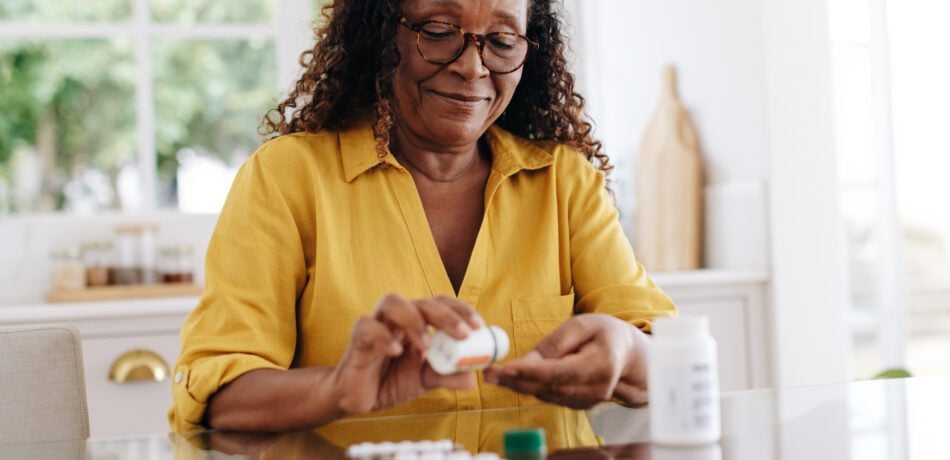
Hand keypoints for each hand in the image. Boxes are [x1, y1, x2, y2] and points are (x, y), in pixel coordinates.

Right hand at [330, 294, 484, 414]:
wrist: (358, 398)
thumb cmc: (390, 381)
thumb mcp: (424, 381)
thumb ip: (446, 376)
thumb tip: (471, 378)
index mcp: (416, 323)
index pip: (440, 303)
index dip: (460, 310)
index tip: (478, 326)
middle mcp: (397, 319)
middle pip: (421, 301)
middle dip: (445, 315)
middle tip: (463, 334)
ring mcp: (377, 325)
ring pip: (393, 302)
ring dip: (414, 320)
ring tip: (427, 346)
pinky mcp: (358, 339)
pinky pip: (368, 327)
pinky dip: (384, 337)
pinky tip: (397, 352)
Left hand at [483, 314, 647, 408]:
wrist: (626, 355)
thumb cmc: (604, 333)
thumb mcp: (583, 324)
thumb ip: (556, 343)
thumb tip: (527, 362)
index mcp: (601, 365)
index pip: (561, 372)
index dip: (532, 372)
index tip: (507, 368)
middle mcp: (596, 388)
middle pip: (549, 387)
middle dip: (515, 381)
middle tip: (489, 373)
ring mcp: (588, 400)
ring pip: (546, 394)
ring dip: (518, 386)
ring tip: (493, 374)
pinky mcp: (578, 404)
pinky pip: (550, 396)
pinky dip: (530, 387)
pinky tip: (512, 379)